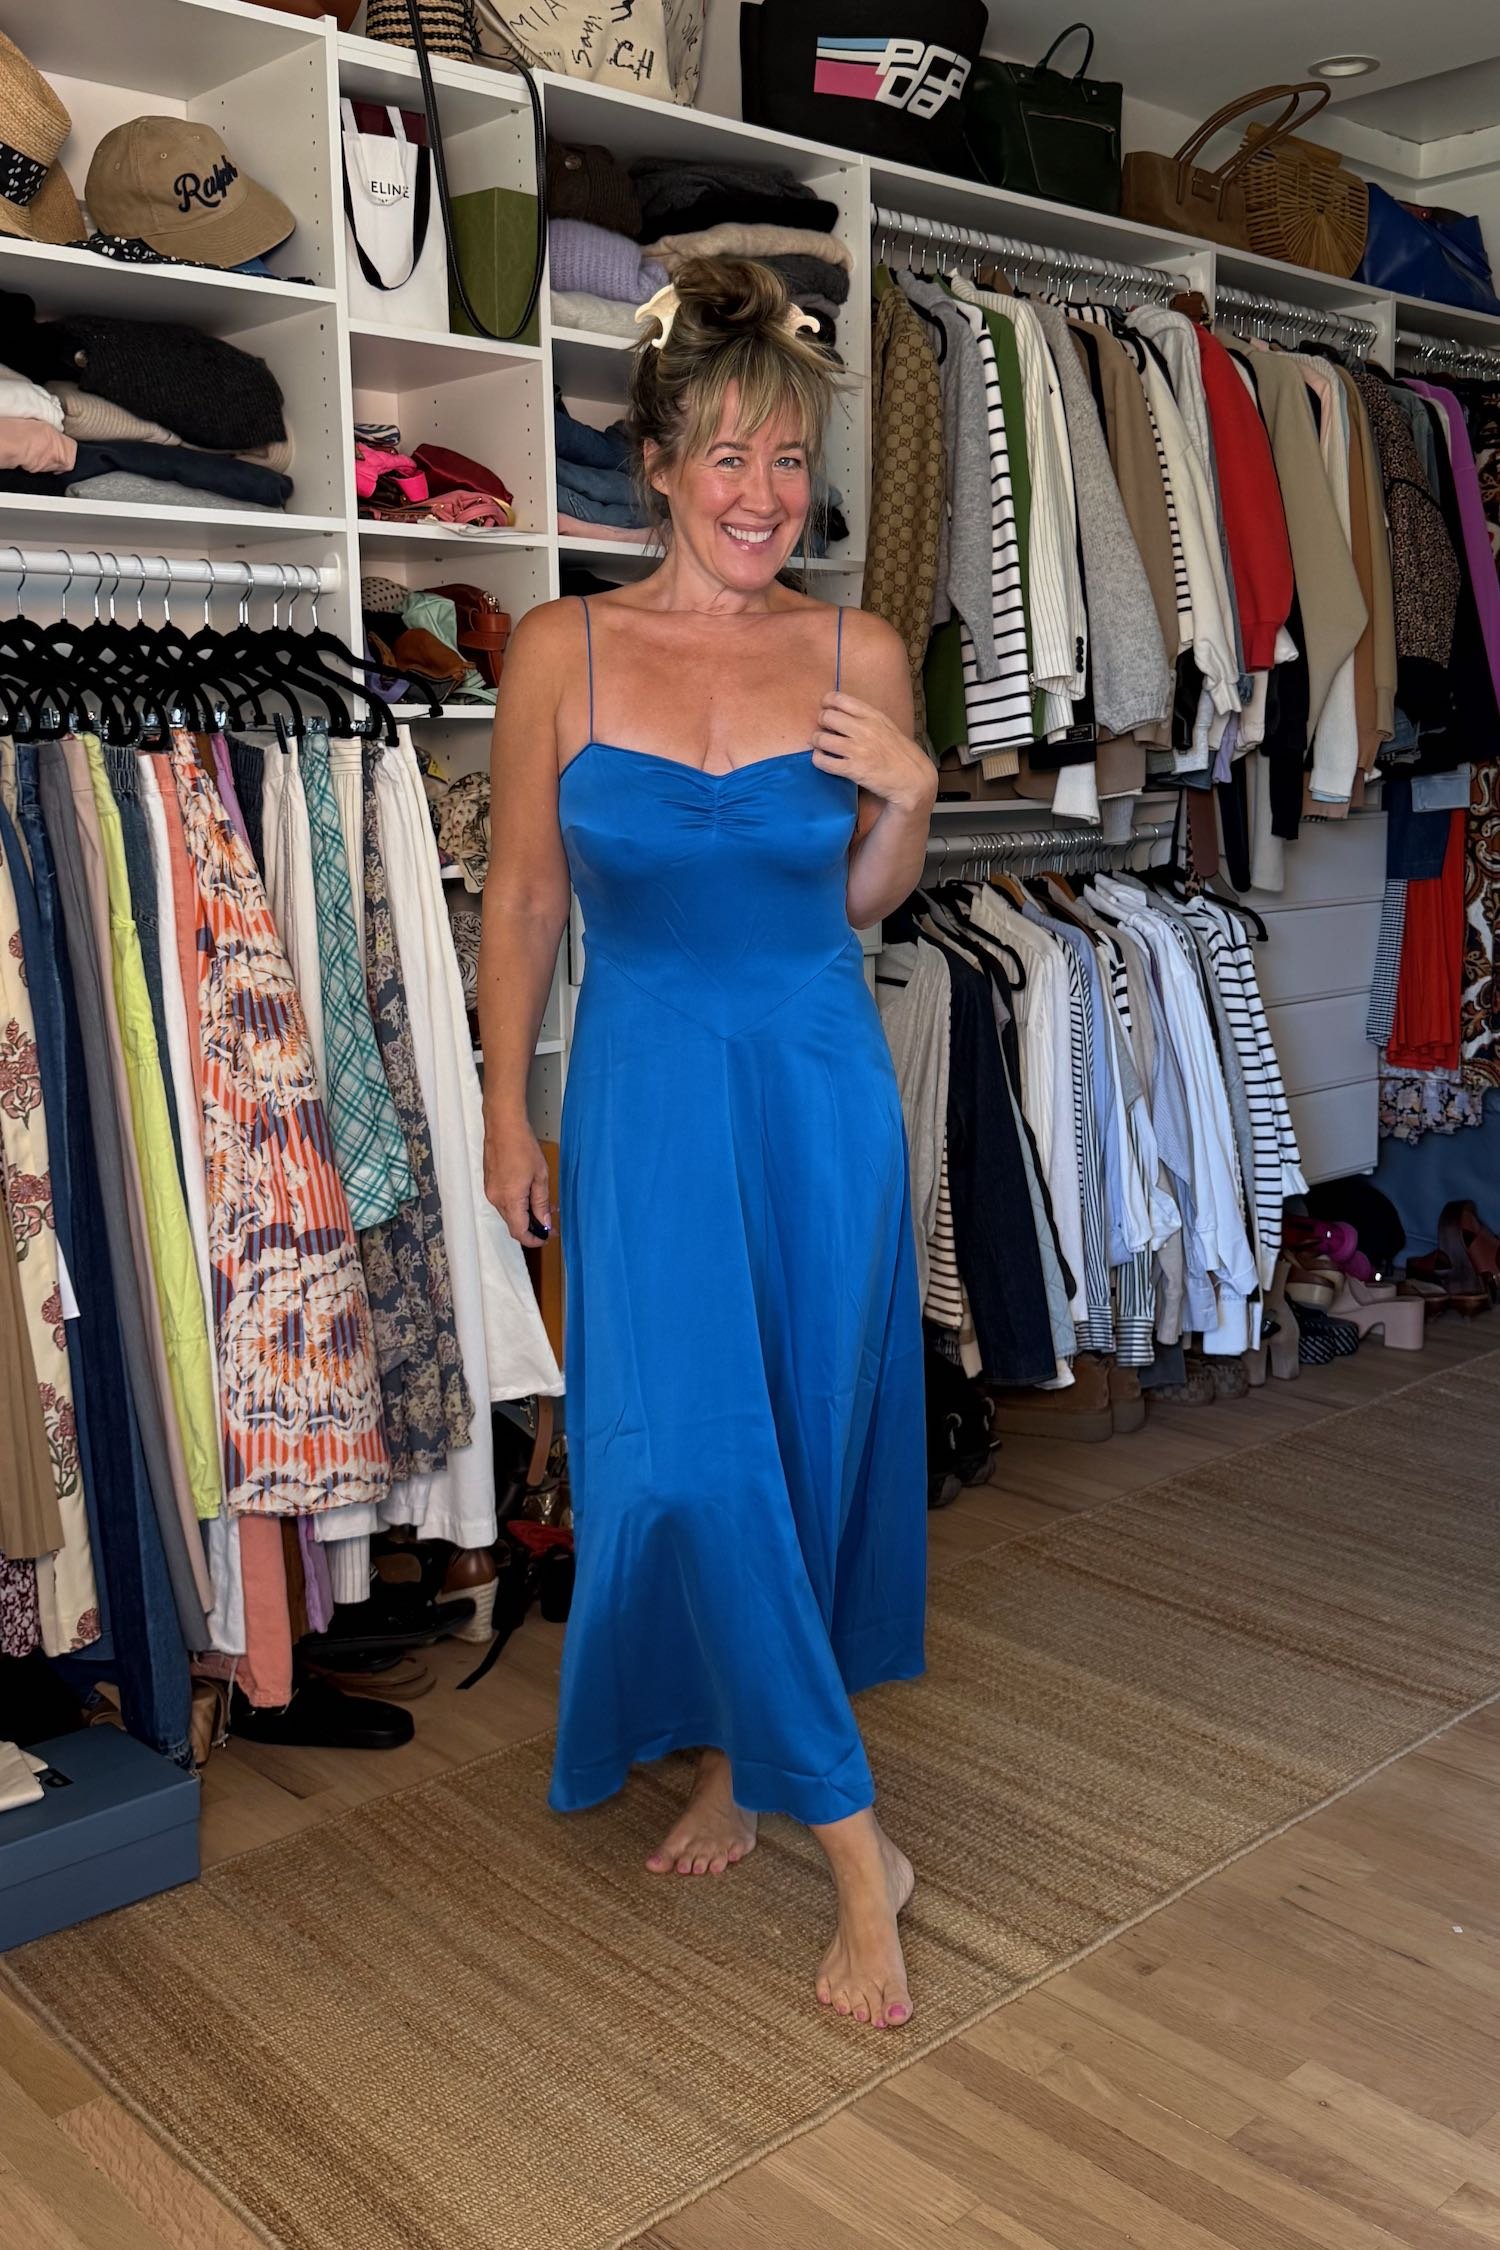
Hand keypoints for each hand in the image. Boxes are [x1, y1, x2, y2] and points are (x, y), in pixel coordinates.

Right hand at [484, 1111, 552, 1247]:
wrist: (503, 1126)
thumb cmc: (522, 1145)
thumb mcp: (540, 1176)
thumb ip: (542, 1203)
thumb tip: (545, 1222)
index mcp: (510, 1199)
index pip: (519, 1232)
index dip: (533, 1239)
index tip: (546, 1238)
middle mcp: (496, 1199)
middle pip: (514, 1224)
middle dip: (533, 1227)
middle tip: (551, 1223)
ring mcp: (491, 1191)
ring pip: (509, 1213)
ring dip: (526, 1215)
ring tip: (544, 1207)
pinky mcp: (490, 1184)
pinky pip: (504, 1202)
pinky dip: (517, 1204)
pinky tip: (530, 1196)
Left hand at [812, 691, 936, 814]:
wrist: (913, 779)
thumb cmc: (900, 753)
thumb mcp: (887, 726)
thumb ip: (866, 718)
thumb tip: (842, 713)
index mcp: (872, 715)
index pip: (839, 699)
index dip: (826, 704)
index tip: (826, 711)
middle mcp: (864, 729)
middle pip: (826, 717)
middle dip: (821, 724)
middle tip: (825, 732)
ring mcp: (858, 749)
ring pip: (821, 738)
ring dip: (817, 743)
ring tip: (822, 747)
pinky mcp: (853, 769)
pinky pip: (823, 761)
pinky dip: (818, 760)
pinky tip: (824, 761)